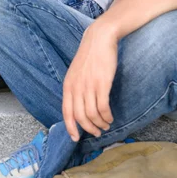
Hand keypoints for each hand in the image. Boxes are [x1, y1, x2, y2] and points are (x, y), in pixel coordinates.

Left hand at [62, 21, 117, 140]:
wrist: (99, 39)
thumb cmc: (89, 56)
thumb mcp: (75, 72)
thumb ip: (75, 88)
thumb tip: (78, 106)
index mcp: (68, 85)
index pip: (66, 112)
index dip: (70, 127)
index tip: (76, 138)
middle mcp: (76, 88)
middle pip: (80, 117)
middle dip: (89, 129)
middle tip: (97, 132)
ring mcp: (89, 86)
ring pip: (92, 115)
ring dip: (100, 124)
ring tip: (106, 125)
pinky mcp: (102, 84)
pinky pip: (103, 108)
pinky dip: (107, 116)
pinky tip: (110, 117)